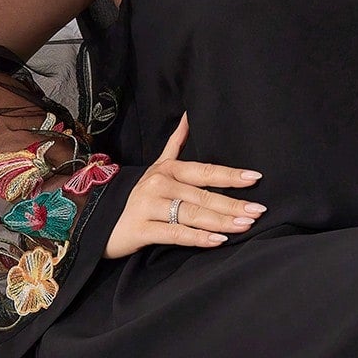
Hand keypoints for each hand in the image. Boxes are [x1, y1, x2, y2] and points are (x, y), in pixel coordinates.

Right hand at [104, 110, 266, 258]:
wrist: (99, 220)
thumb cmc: (139, 197)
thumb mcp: (156, 167)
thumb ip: (175, 144)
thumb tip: (189, 116)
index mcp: (167, 170)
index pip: (205, 171)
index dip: (230, 175)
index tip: (255, 178)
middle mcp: (158, 184)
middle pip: (203, 195)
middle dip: (233, 204)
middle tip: (258, 210)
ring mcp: (149, 206)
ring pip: (192, 214)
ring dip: (221, 221)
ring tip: (245, 225)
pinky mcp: (141, 228)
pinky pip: (175, 234)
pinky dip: (198, 238)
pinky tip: (217, 241)